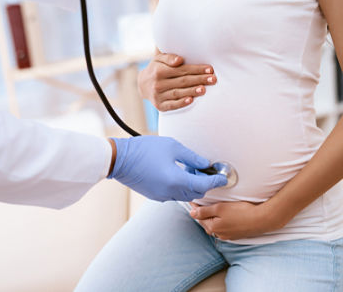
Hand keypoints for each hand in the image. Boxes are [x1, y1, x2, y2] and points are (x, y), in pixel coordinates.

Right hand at [108, 136, 226, 201]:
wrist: (119, 159)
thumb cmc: (144, 149)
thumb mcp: (172, 147)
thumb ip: (191, 157)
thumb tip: (205, 163)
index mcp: (176, 180)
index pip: (203, 185)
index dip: (215, 181)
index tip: (223, 177)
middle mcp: (170, 192)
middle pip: (196, 193)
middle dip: (205, 183)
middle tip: (208, 170)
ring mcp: (161, 196)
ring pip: (185, 195)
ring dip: (193, 185)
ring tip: (192, 169)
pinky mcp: (155, 195)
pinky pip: (174, 194)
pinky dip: (181, 187)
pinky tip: (179, 173)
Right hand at [138, 51, 216, 111]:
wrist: (143, 85)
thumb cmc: (156, 68)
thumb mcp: (159, 59)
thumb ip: (168, 57)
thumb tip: (180, 60)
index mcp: (159, 71)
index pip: (181, 70)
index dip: (196, 69)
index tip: (210, 69)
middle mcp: (158, 83)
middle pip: (182, 81)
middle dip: (199, 80)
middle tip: (213, 79)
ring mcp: (158, 96)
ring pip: (178, 93)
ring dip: (192, 91)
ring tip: (204, 89)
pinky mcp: (159, 106)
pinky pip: (172, 105)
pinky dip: (181, 103)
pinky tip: (191, 100)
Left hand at [189, 201, 280, 240]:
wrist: (261, 219)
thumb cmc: (241, 212)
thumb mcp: (220, 208)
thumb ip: (205, 211)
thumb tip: (192, 213)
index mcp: (213, 227)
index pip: (199, 217)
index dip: (195, 208)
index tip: (192, 200)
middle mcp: (219, 234)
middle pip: (206, 223)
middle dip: (201, 214)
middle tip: (198, 204)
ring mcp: (228, 235)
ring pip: (215, 226)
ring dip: (211, 219)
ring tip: (209, 210)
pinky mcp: (236, 234)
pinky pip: (223, 228)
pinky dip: (220, 222)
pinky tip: (222, 217)